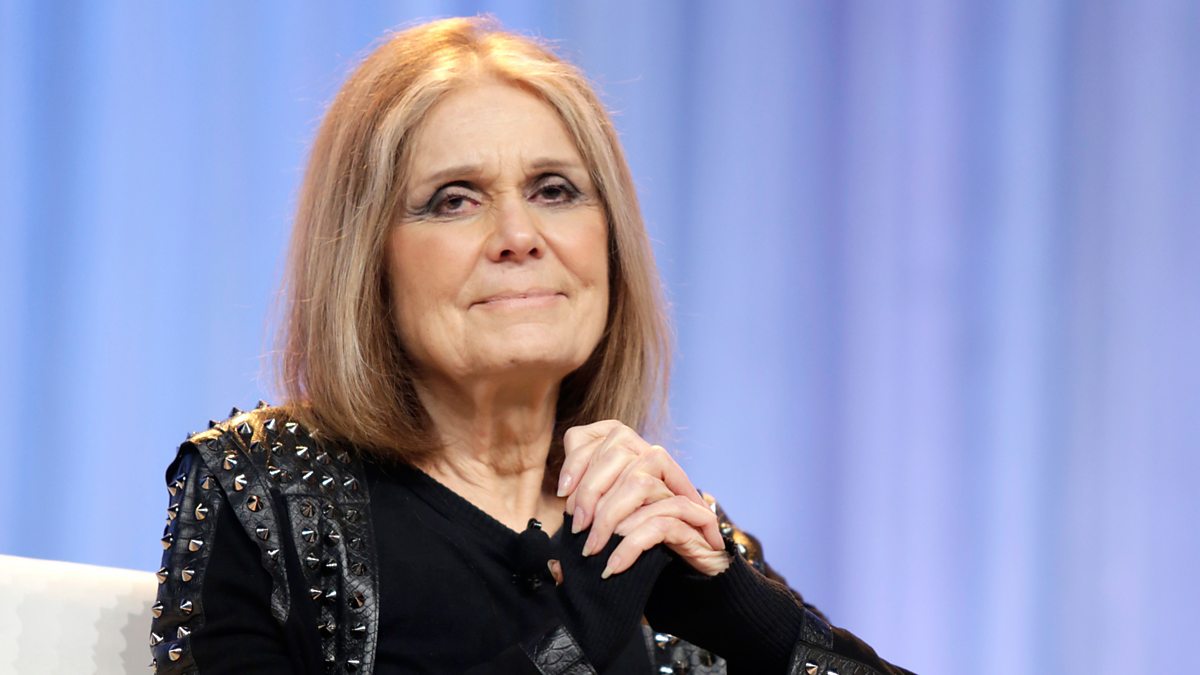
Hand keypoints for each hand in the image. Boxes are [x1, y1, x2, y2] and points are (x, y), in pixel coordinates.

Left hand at [556, 420, 729, 577]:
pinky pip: (658, 523)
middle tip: (576, 529)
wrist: (696, 573)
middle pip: (621, 457)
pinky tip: (613, 565)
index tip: (562, 495)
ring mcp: (679, 492)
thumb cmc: (647, 543)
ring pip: (639, 485)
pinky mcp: (695, 521)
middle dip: (590, 493)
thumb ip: (592, 498)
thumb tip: (561, 495)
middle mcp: (663, 469)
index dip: (579, 461)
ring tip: (592, 549)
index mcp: (643, 458)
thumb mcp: (611, 519)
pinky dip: (630, 545)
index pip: (609, 436)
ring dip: (608, 520)